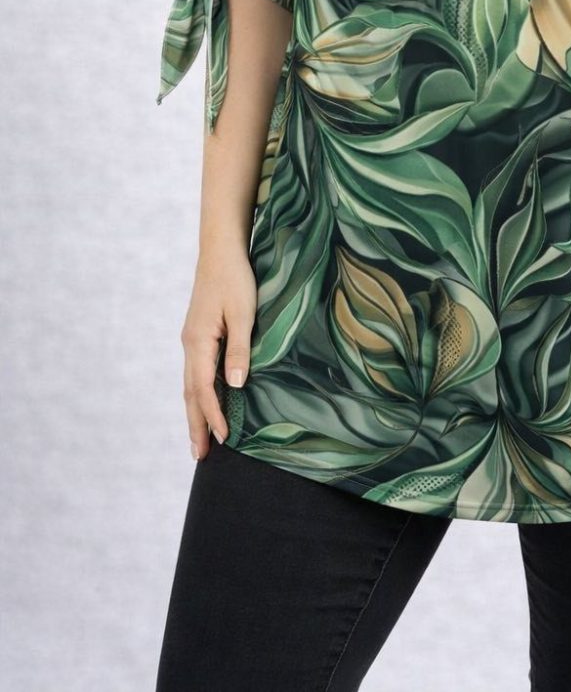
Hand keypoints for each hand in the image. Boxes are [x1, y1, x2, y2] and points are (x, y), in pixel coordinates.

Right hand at [180, 247, 256, 461]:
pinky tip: (206, 401)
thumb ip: (240, 350)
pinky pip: (196, 372)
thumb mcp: (244, 313)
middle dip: (195, 424)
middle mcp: (190, 345)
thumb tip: (236, 386)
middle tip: (199, 455)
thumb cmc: (235, 279)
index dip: (214, 416)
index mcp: (199, 342)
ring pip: (191, 384)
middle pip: (191, 393)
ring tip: (199, 438)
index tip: (224, 439)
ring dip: (195, 412)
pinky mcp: (198, 334)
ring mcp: (192, 340)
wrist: (220, 251)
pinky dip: (199, 393)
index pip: (204, 389)